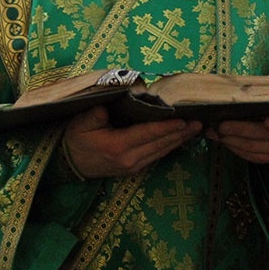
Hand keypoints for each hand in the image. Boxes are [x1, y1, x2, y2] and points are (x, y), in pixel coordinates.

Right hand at [62, 105, 201, 178]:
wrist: (68, 164)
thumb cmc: (75, 139)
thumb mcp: (82, 122)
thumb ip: (98, 112)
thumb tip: (117, 100)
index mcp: (117, 146)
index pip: (147, 134)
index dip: (166, 127)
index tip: (183, 120)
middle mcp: (129, 159)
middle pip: (160, 144)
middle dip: (181, 133)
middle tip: (200, 122)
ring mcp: (133, 166)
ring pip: (161, 152)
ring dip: (179, 140)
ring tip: (196, 129)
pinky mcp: (134, 169)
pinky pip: (156, 156)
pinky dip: (169, 146)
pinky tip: (180, 138)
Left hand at [205, 106, 268, 163]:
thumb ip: (255, 101)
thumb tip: (229, 100)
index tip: (268, 122)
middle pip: (260, 134)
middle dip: (238, 130)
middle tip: (221, 126)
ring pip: (251, 147)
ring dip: (231, 140)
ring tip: (216, 133)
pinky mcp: (267, 158)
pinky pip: (248, 156)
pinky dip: (233, 148)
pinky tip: (223, 140)